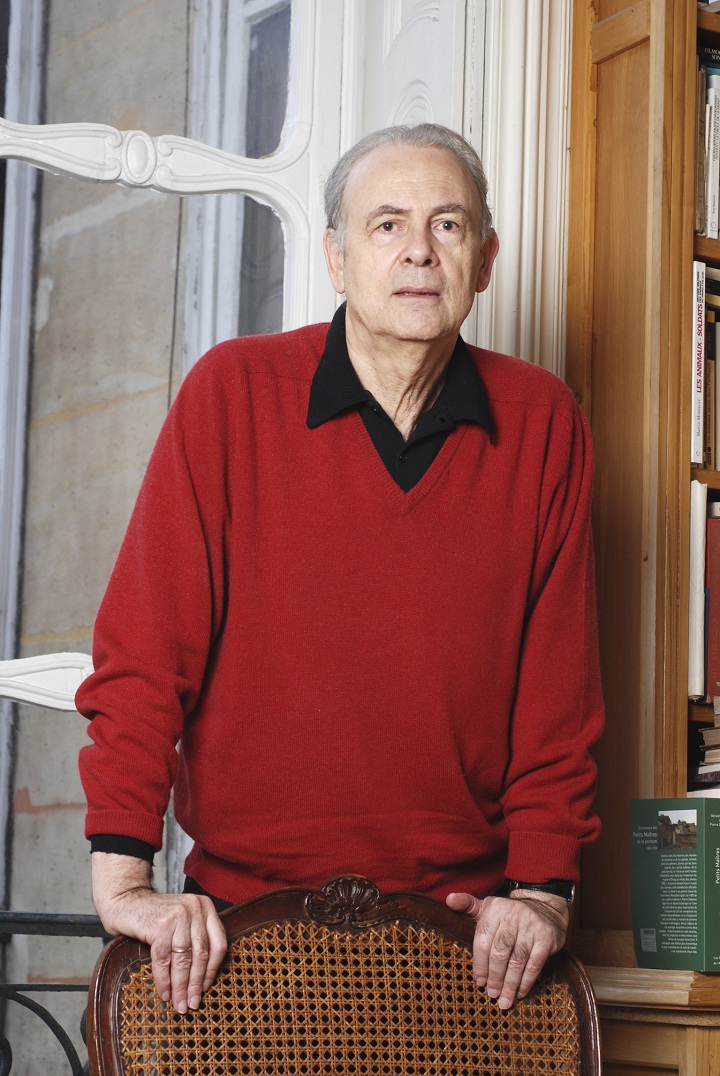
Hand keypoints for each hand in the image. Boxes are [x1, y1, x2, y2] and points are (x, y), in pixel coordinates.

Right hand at [92, 853, 226, 1013]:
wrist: (126, 900)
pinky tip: (164, 994)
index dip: (212, 970)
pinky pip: (163, 960)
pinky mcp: (159, 926)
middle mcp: (194, 909)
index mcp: (205, 907)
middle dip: (195, 984)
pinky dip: (164, 981)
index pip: (218, 943)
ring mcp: (177, 916)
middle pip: (201, 954)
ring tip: (179, 1005)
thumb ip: (195, 938)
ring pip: (183, 960)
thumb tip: (202, 980)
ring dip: (180, 987)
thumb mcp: (183, 920)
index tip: (205, 989)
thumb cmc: (156, 916)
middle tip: (192, 1004)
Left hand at [446, 889, 568, 1008]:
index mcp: (494, 908)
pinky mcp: (546, 937)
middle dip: (495, 977)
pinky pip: (535, 964)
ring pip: (517, 960)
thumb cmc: (508, 914)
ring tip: (504, 1001)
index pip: (483, 940)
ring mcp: (531, 926)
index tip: (479, 981)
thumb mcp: (488, 907)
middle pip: (500, 952)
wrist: (544, 908)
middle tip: (491, 994)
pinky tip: (520, 993)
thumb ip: (468, 905)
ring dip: (510, 984)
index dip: (480, 964)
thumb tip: (449, 899)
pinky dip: (527, 981)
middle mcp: (513, 914)